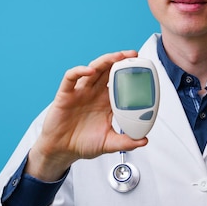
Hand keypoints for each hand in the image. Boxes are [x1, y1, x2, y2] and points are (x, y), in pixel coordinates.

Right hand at [26, 50, 148, 180]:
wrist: (62, 150)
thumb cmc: (83, 144)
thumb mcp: (109, 144)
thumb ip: (126, 142)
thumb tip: (144, 141)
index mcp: (106, 102)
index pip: (120, 82)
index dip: (130, 73)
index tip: (143, 68)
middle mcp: (94, 93)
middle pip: (108, 70)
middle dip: (120, 60)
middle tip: (133, 55)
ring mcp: (80, 92)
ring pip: (93, 69)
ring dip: (104, 61)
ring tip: (117, 57)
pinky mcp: (65, 94)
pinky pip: (71, 77)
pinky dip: (79, 71)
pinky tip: (89, 70)